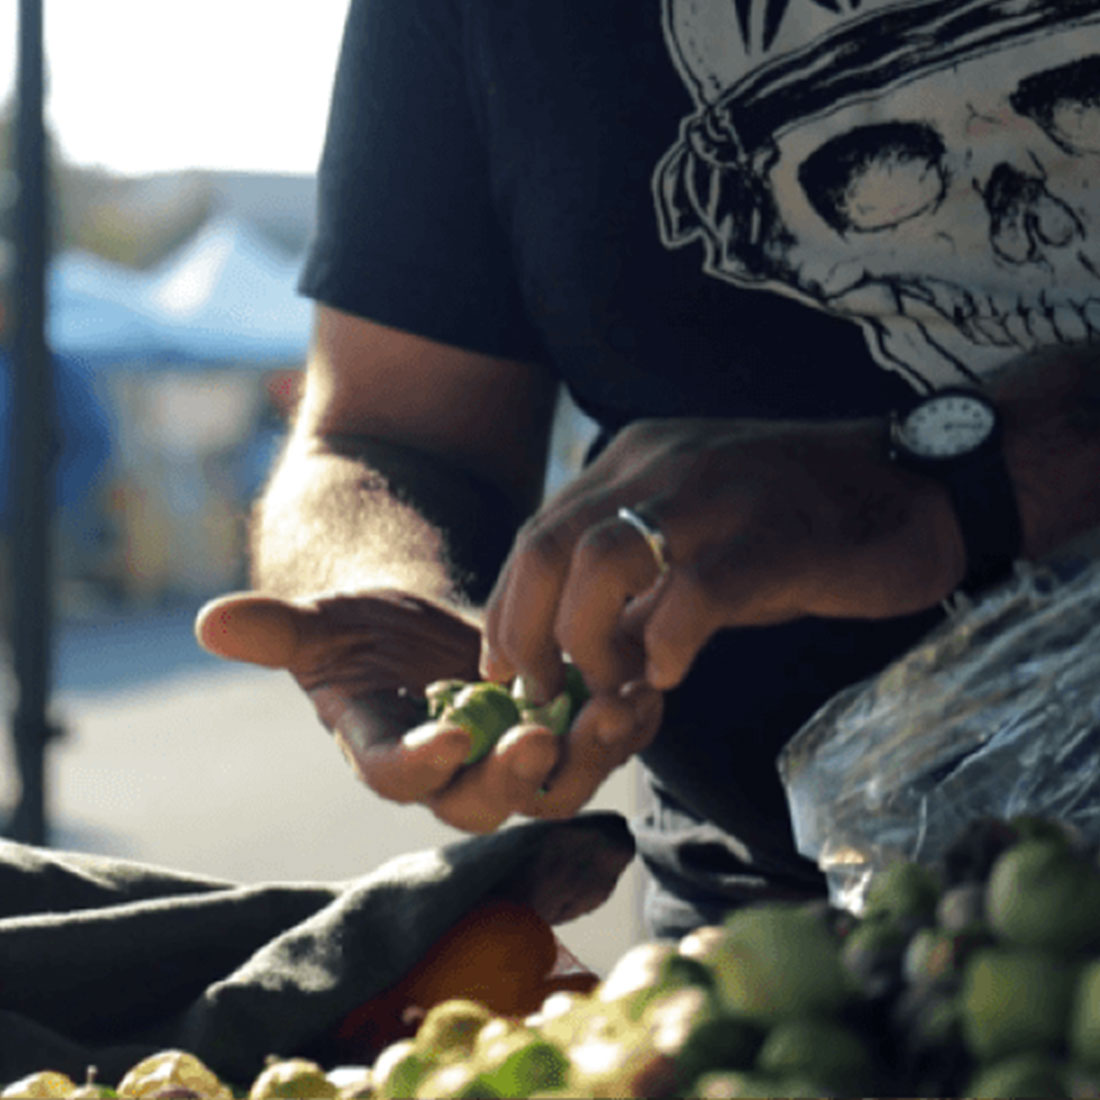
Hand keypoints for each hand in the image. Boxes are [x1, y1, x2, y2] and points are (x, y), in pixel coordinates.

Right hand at [194, 589, 661, 832]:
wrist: (417, 635)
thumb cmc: (359, 632)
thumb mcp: (321, 624)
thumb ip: (276, 630)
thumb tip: (209, 619)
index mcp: (386, 753)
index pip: (396, 776)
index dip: (419, 765)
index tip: (445, 737)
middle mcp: (451, 774)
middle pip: (488, 798)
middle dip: (518, 775)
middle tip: (544, 738)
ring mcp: (508, 760)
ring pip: (554, 783)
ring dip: (588, 753)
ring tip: (616, 707)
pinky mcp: (557, 735)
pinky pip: (594, 745)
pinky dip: (622, 724)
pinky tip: (645, 688)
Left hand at [482, 416, 965, 698]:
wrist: (915, 487)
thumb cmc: (799, 522)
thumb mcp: (695, 534)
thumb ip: (635, 573)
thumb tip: (573, 644)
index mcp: (634, 460)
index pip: (537, 533)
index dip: (509, 608)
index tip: (508, 666)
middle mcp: (660, 464)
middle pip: (545, 547)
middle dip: (525, 632)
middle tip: (543, 693)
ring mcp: (714, 493)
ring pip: (600, 565)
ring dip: (588, 643)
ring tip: (612, 688)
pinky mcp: (772, 536)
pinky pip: (692, 596)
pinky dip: (668, 646)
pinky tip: (673, 675)